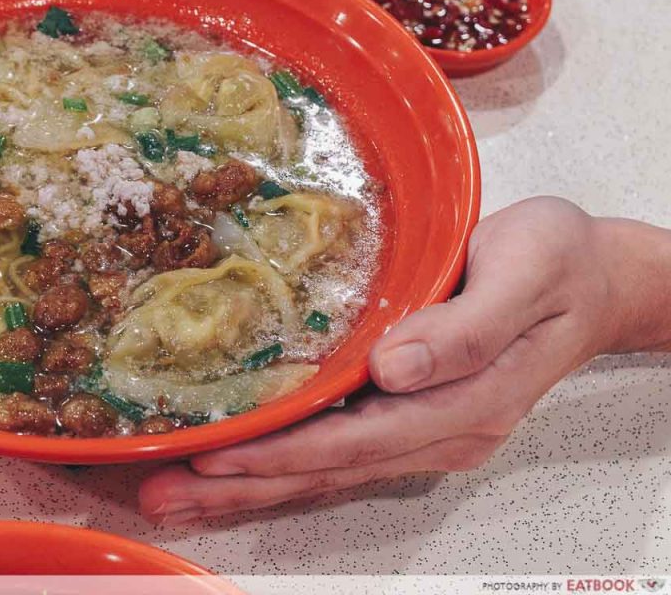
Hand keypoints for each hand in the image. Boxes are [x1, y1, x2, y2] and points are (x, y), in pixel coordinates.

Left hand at [140, 197, 667, 524]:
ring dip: (249, 489)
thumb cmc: (559, 261)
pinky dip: (280, 468)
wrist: (595, 276)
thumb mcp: (528, 272)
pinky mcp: (413, 416)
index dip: (280, 452)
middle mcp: (440, 431)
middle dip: (242, 486)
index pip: (355, 440)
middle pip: (327, 470)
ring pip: (325, 471)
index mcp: (465, 404)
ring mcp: (426, 431)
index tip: (215, 458)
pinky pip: (337, 453)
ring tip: (176, 497)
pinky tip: (236, 474)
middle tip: (162, 493)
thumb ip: (467, 327)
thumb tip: (395, 368)